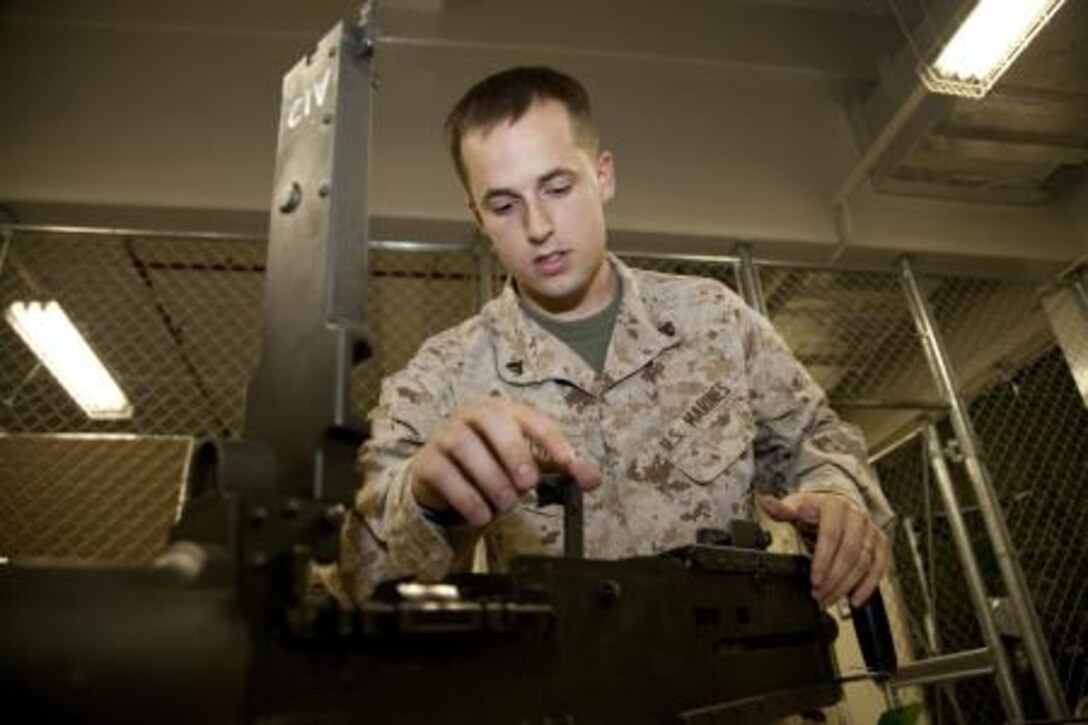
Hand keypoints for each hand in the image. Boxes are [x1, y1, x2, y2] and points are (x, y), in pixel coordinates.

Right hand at [410, 399, 600, 526]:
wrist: (444, 482)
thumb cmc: (492, 465)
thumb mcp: (527, 465)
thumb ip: (559, 469)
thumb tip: (593, 479)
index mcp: (502, 411)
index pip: (529, 417)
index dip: (550, 438)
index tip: (569, 462)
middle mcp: (472, 415)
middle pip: (492, 420)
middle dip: (513, 452)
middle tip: (528, 484)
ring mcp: (445, 436)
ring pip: (464, 446)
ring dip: (490, 478)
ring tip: (507, 505)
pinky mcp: (426, 462)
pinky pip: (444, 473)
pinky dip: (465, 496)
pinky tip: (482, 515)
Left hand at [758, 491, 888, 606]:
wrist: (838, 503)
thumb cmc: (815, 508)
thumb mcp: (796, 505)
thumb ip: (782, 509)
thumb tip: (766, 502)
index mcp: (835, 506)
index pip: (832, 535)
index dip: (823, 560)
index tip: (814, 580)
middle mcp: (857, 517)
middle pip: (849, 553)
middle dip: (834, 578)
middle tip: (818, 595)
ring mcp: (871, 530)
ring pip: (864, 563)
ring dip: (846, 586)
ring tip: (829, 599)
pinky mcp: (880, 543)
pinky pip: (878, 567)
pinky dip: (868, 586)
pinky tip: (855, 600)